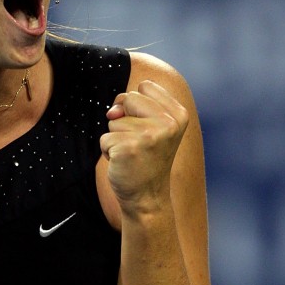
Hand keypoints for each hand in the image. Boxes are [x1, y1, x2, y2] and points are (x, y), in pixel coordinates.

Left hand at [100, 79, 188, 213]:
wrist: (148, 198)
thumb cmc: (146, 159)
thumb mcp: (150, 126)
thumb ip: (132, 106)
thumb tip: (112, 112)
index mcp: (178, 114)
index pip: (144, 86)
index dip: (135, 104)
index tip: (145, 126)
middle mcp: (168, 123)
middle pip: (129, 98)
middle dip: (124, 120)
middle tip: (138, 143)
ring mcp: (149, 135)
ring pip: (114, 121)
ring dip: (116, 138)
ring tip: (132, 154)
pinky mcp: (129, 148)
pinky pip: (105, 138)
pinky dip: (108, 151)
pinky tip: (124, 163)